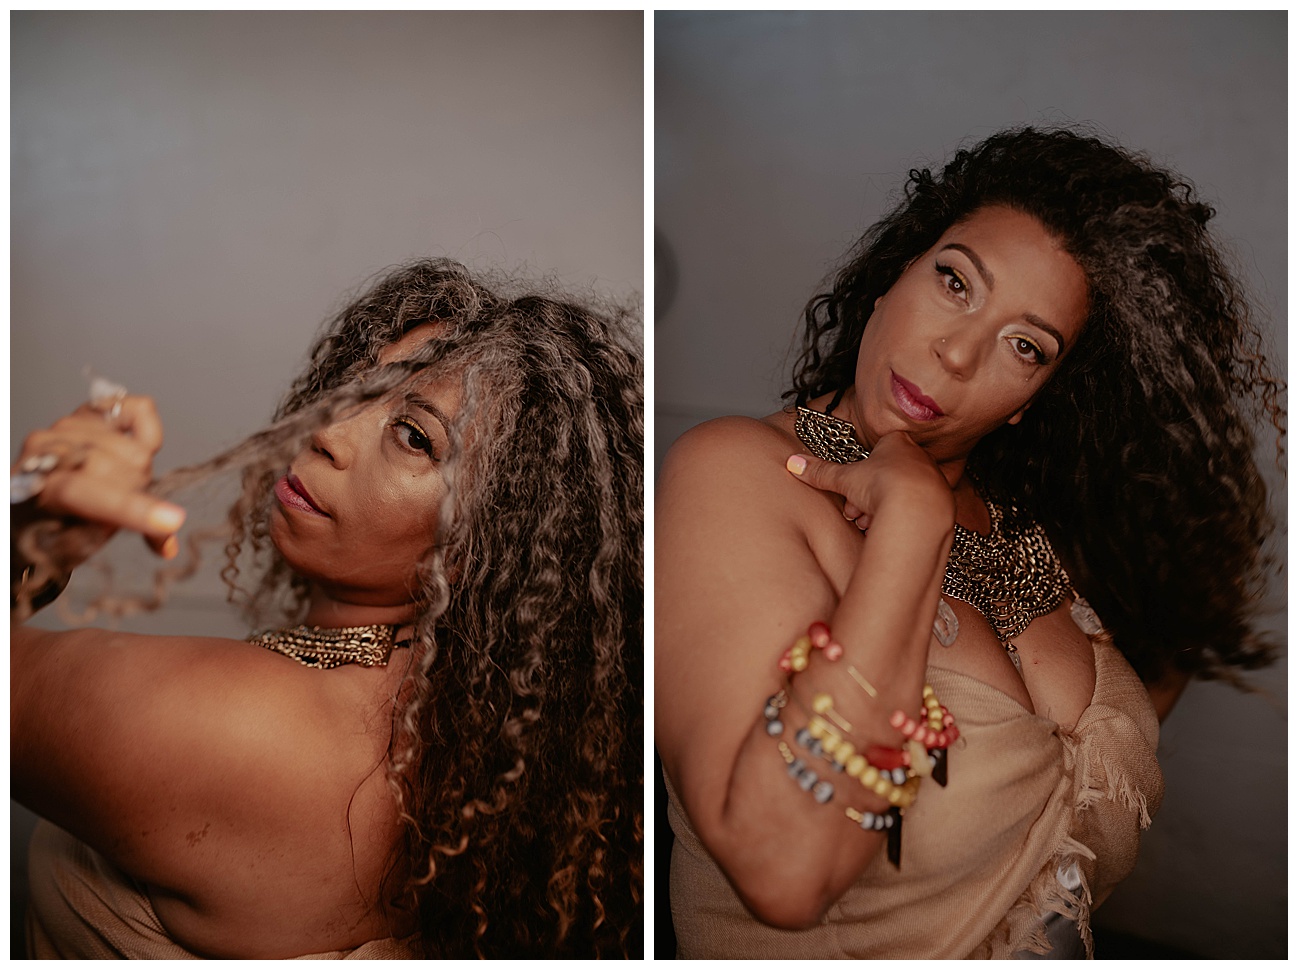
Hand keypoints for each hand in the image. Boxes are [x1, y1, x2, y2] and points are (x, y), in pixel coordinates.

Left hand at [13, 395, 184, 568]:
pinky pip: (139, 410)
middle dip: (138, 494)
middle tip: (123, 510)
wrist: (28, 498)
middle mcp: (48, 449)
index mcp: (40, 488)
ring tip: (118, 484)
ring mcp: (66, 427)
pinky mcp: (87, 412)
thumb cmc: (48, 526)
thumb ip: (118, 532)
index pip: (91, 493)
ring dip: (139, 474)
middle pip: (127, 469)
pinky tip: (139, 445)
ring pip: (137, 451)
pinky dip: (150, 430)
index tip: (171, 522)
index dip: (133, 509)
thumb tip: (167, 547)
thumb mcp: (75, 543)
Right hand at [785, 431, 953, 531]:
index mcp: (897, 442)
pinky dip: (901, 517)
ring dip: (882, 508)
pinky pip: (916, 508)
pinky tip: (890, 527)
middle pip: (887, 475)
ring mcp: (934, 478)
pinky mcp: (943, 501)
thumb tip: (794, 464)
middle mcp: (919, 456)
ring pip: (901, 493)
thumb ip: (821, 472)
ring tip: (869, 521)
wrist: (919, 510)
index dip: (858, 474)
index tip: (849, 489)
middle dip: (868, 495)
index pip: (875, 453)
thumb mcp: (845, 479)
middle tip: (855, 509)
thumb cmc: (886, 486)